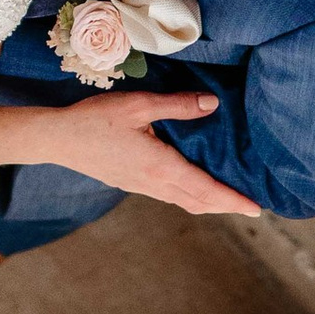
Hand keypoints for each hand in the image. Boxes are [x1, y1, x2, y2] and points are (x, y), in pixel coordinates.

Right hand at [27, 86, 262, 218]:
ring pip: (184, 201)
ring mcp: (141, 187)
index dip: (233, 200)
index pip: (206, 190)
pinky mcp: (131, 183)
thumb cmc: (95, 119)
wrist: (58, 139)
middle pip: (199, 202)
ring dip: (208, 203)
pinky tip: (191, 185)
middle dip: (226, 206)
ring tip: (228, 198)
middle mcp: (154, 183)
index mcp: (161, 166)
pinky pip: (169, 196)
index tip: (257, 209)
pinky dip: (190, 196)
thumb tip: (212, 104)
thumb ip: (177, 106)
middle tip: (251, 207)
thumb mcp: (138, 104)